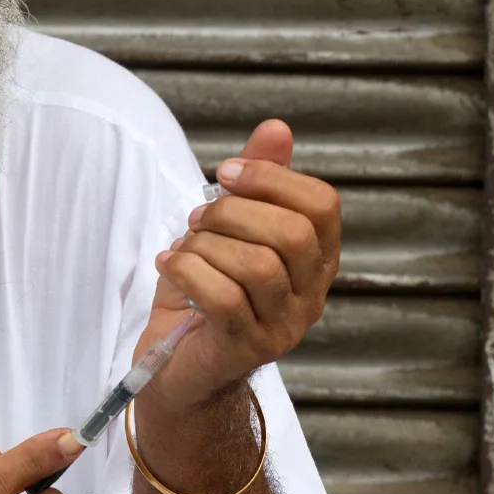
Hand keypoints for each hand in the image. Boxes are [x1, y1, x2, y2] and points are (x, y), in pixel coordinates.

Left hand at [142, 119, 341, 410]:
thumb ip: (255, 181)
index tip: (226, 174)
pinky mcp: (245, 349)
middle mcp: (310, 296)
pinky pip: (223, 299)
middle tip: (198, 218)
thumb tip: (276, 128)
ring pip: (257, 266)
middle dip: (234, 212)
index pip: (323, 205)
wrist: (177, 365)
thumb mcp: (229, 228)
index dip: (273, 178)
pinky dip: (188, 272)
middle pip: (293, 234)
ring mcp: (282, 327)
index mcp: (317, 260)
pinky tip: (170, 266)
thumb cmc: (206, 291)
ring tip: (184, 247)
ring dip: (207, 245)